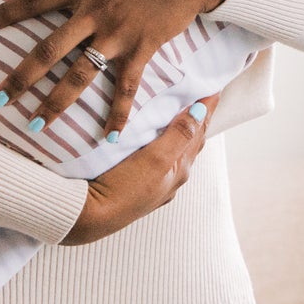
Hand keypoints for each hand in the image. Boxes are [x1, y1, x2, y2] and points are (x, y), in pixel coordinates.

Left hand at [0, 0, 234, 138]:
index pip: (36, 1)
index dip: (8, 13)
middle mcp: (94, 14)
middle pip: (48, 50)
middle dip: (21, 77)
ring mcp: (117, 36)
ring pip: (78, 75)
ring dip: (56, 102)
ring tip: (36, 124)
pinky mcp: (142, 49)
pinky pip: (126, 87)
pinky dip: (119, 113)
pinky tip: (110, 137)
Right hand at [61, 95, 219, 244]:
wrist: (88, 217)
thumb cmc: (123, 188)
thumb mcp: (155, 159)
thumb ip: (178, 136)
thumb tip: (200, 111)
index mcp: (179, 168)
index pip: (198, 131)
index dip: (207, 108)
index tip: (215, 86)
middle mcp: (171, 178)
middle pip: (190, 141)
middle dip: (197, 118)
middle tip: (202, 95)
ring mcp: (155, 184)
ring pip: (175, 151)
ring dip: (181, 131)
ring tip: (181, 112)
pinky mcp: (137, 186)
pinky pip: (158, 158)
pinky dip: (163, 142)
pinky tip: (154, 140)